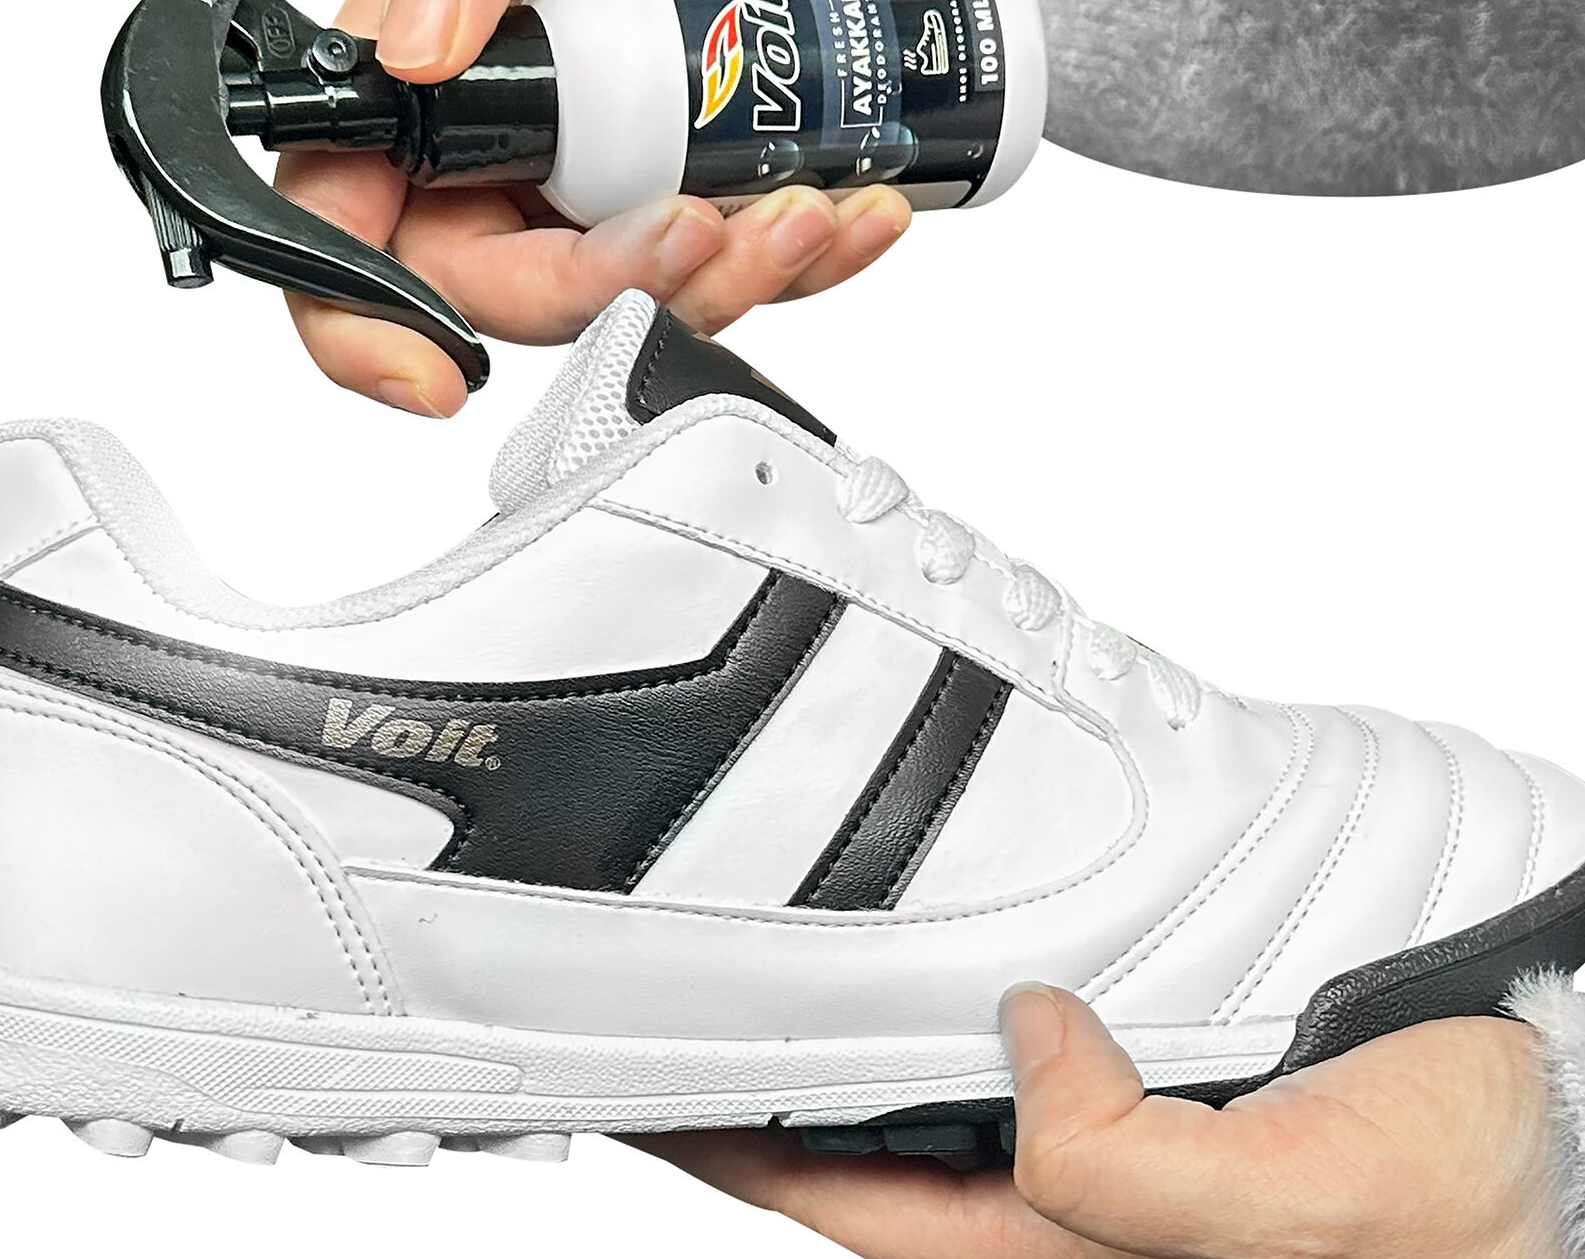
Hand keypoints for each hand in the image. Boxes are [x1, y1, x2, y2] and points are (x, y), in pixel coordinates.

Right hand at [277, 0, 966, 414]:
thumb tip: (410, 49)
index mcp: (439, 63)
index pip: (346, 213)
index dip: (361, 315)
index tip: (427, 373)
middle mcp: (511, 141)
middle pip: (496, 292)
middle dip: (598, 287)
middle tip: (695, 223)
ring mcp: (611, 188)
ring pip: (622, 309)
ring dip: (716, 281)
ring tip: (799, 201)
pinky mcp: (708, 215)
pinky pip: (731, 290)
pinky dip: (796, 268)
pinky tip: (845, 207)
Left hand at [626, 985, 1558, 1258]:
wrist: (1555, 1097)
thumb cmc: (1464, 1193)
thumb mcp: (1308, 1218)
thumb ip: (1138, 1170)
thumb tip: (1025, 1038)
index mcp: (1084, 1254)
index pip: (867, 1209)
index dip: (751, 1153)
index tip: (655, 1084)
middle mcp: (1079, 1196)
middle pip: (884, 1142)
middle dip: (786, 1082)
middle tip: (682, 987)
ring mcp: (1107, 1122)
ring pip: (941, 1070)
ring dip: (862, 1019)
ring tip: (769, 940)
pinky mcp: (1143, 1056)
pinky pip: (1013, 1014)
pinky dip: (951, 973)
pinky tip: (915, 923)